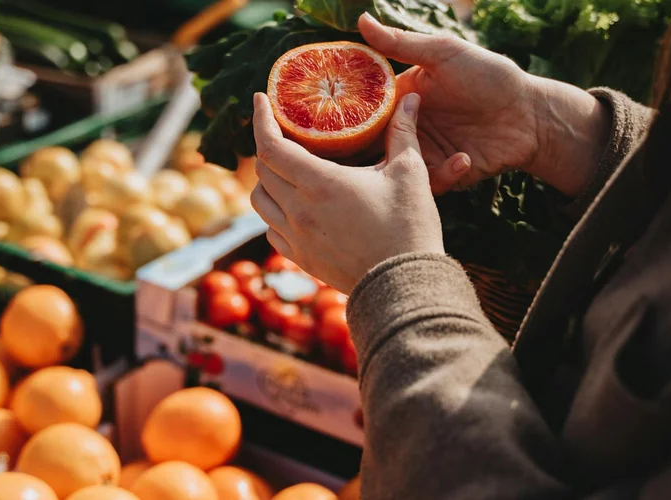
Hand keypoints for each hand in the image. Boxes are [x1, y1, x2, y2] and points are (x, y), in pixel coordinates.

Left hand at [250, 92, 442, 293]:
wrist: (404, 286)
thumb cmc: (409, 227)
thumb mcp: (409, 173)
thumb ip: (403, 132)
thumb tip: (411, 97)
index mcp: (319, 183)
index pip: (270, 145)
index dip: (260, 119)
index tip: (259, 100)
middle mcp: (298, 210)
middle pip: (263, 170)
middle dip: (268, 146)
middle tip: (284, 133)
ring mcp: (296, 237)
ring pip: (260, 201)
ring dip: (267, 181)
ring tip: (286, 170)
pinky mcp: (301, 259)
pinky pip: (272, 230)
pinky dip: (274, 212)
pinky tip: (293, 207)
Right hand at [358, 13, 609, 196]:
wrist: (531, 114)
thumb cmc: (491, 76)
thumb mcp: (444, 54)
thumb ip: (401, 43)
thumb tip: (361, 20)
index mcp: (401, 98)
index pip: (363, 111)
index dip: (345, 118)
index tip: (332, 124)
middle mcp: (408, 127)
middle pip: (372, 146)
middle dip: (366, 155)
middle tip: (369, 156)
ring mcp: (425, 153)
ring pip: (396, 170)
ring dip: (405, 167)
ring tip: (419, 159)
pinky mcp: (444, 175)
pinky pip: (429, 184)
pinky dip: (444, 175)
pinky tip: (465, 158)